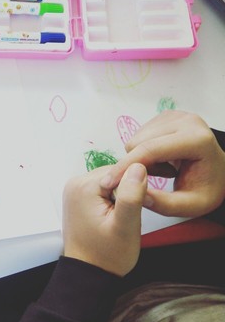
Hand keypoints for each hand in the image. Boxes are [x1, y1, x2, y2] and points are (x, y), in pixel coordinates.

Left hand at [63, 163, 147, 276]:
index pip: (121, 170)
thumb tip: (138, 166)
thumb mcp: (125, 227)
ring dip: (121, 195)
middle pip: (114, 173)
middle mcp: (75, 183)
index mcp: (84, 187)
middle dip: (127, 190)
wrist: (89, 272)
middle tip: (129, 216)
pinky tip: (114, 215)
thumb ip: (131, 196)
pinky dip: (112, 198)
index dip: (136, 186)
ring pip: (110, 180)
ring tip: (121, 218)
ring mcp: (75, 190)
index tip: (140, 206)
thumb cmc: (107, 255)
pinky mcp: (79, 197)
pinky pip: (102, 188)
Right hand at [101, 111, 224, 217]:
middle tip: (156, 180)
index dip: (125, 167)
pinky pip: (139, 134)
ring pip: (136, 138)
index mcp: (198, 140)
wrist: (218, 172)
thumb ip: (163, 204)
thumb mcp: (190, 206)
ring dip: (140, 158)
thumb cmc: (206, 188)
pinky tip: (162, 159)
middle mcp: (188, 121)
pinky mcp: (167, 116)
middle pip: (139, 142)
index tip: (107, 184)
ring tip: (163, 170)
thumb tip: (135, 196)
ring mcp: (177, 115)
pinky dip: (143, 150)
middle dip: (136, 165)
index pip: (151, 149)